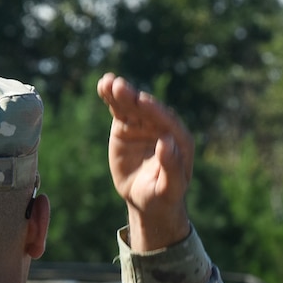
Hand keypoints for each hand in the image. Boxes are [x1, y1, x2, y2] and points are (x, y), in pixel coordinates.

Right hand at [97, 73, 191, 251]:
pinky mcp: (127, 126)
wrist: (147, 200)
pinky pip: (119, 109)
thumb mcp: (170, 187)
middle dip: (134, 98)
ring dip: (121, 93)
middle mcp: (162, 127)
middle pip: (148, 109)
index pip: (167, 122)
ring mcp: (143, 125)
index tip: (142, 100)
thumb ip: (172, 166)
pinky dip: (111, 98)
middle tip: (120, 87)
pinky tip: (102, 85)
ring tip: (108, 82)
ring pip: (132, 105)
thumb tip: (167, 141)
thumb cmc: (163, 196)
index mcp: (180, 140)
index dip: (154, 111)